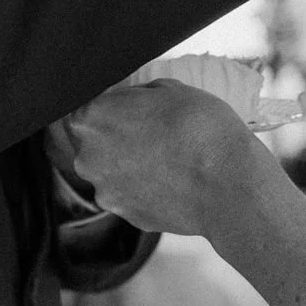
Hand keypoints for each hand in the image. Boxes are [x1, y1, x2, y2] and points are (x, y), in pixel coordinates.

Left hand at [55, 82, 272, 237]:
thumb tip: (128, 101)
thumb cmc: (202, 129)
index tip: (121, 105)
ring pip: (109, 170)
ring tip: (165, 154)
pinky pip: (129, 193)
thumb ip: (135, 95)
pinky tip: (172, 177)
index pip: (76, 107)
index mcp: (90, 120)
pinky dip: (144, 186)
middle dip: (111, 135)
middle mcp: (87, 159)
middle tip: (147, 127)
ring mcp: (106, 192)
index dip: (100, 104)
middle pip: (88, 141)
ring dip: (128, 162)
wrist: (229, 185)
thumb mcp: (169, 88)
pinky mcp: (127, 216)